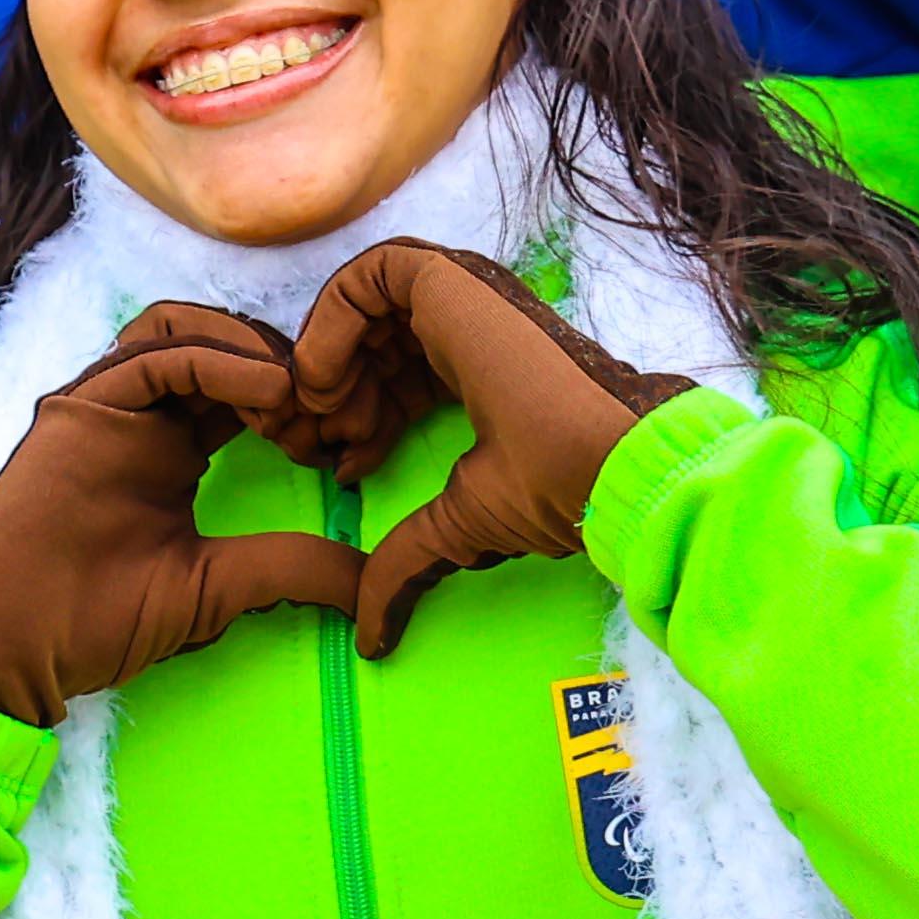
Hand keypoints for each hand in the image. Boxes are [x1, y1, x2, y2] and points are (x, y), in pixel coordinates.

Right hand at [0, 305, 366, 723]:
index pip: (245, 389)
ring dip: (251, 348)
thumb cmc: (99, 622)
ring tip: (298, 394)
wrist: (12, 650)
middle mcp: (140, 416)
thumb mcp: (218, 585)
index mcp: (172, 449)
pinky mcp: (79, 407)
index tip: (343, 443)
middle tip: (330, 414)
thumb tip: (368, 581)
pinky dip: (221, 360)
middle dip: (283, 366)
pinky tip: (270, 391)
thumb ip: (290, 567)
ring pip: (184, 329)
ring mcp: (105, 405)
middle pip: (221, 345)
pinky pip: (157, 356)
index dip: (301, 401)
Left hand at [289, 239, 690, 657]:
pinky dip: (330, 324)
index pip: (391, 380)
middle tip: (317, 444)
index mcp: (472, 374)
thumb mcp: (456, 526)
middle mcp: (464, 330)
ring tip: (326, 416)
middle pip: (368, 340)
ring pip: (359, 306)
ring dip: (326, 360)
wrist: (601, 459)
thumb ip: (406, 562)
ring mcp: (458, 299)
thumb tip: (371, 640)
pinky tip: (329, 383)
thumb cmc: (550, 489)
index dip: (356, 422)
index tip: (346, 470)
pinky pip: (365, 278)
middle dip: (330, 392)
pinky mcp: (446, 280)